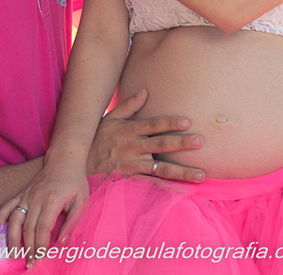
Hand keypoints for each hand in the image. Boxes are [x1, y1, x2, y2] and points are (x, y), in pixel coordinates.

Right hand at [0, 158, 89, 262]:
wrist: (64, 160)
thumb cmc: (75, 182)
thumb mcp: (82, 201)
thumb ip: (72, 222)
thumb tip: (63, 243)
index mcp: (52, 200)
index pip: (43, 228)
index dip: (41, 246)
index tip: (41, 259)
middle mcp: (36, 198)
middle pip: (28, 228)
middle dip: (28, 249)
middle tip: (30, 264)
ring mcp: (26, 195)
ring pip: (14, 220)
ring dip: (12, 239)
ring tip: (14, 255)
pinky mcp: (21, 194)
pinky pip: (7, 207)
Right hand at [88, 88, 205, 182]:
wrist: (80, 165)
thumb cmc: (97, 140)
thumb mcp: (110, 119)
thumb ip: (129, 106)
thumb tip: (145, 91)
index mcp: (130, 131)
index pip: (153, 125)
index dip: (169, 123)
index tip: (186, 122)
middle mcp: (134, 148)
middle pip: (160, 145)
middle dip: (181, 144)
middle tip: (200, 141)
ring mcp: (133, 166)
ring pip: (161, 169)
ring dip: (182, 172)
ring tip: (201, 174)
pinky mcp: (131, 181)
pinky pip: (152, 186)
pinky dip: (167, 189)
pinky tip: (183, 192)